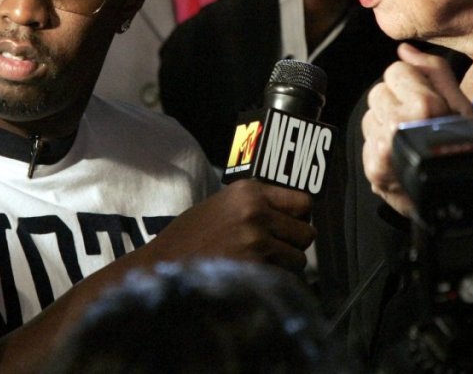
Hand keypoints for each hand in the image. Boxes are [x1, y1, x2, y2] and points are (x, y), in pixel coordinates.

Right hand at [146, 179, 314, 272]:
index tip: (291, 225)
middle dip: (295, 244)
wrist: (165, 262)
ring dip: (286, 265)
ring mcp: (257, 242)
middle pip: (307, 233)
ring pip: (299, 259)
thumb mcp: (223, 204)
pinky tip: (254, 276)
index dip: (300, 217)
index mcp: (249, 191)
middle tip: (278, 249)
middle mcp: (257, 212)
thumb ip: (257, 205)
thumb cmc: (192, 234)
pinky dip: (275, 280)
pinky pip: (284, 277)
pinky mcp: (255, 269)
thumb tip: (294, 217)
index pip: (304, 202)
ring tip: (262, 264)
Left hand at [363, 43, 472, 216]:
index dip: (411, 82)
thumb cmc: (465, 152)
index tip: (424, 99)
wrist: (460, 202)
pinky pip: (366, 140)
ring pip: (369, 115)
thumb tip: (405, 50)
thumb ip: (433, 71)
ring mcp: (381, 148)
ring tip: (410, 139)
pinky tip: (400, 154)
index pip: (395, 70)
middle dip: (397, 102)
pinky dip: (380, 146)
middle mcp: (397, 126)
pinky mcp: (371, 168)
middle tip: (418, 122)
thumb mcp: (461, 106)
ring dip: (386, 123)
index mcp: (422, 107)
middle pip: (379, 91)